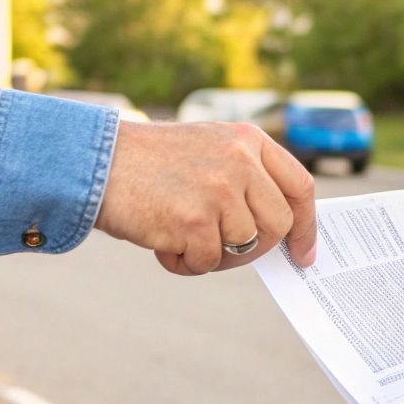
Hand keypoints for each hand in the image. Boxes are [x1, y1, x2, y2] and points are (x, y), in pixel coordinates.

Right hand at [95, 121, 316, 275]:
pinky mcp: (195, 220)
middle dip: (256, 248)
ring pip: (243, 247)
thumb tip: (279, 231)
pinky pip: (208, 261)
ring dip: (213, 255)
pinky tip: (162, 244)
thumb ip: (246, 176)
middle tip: (224, 251)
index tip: (304, 253)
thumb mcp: (209, 148)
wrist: (96, 160)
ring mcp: (219, 190)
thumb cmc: (151, 163)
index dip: (307, 225)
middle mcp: (240, 161)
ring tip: (180, 238)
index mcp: (248, 140)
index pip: (300, 186)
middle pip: (278, 225)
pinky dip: (185, 263)